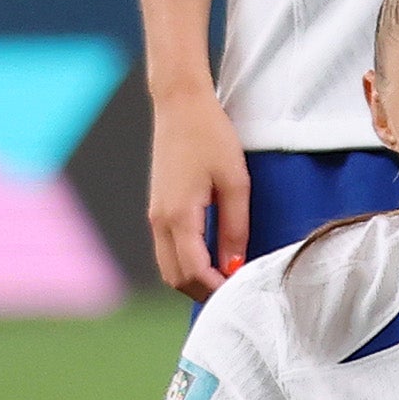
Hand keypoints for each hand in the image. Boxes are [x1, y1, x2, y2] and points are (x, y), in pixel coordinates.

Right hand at [145, 83, 248, 296]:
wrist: (181, 106)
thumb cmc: (211, 138)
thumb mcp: (236, 182)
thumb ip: (235, 227)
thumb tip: (235, 265)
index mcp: (178, 216)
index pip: (193, 272)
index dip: (217, 289)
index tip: (244, 292)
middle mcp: (159, 220)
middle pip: (175, 277)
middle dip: (204, 291)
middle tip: (238, 292)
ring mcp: (154, 215)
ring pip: (168, 266)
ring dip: (194, 279)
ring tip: (230, 279)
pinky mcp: (157, 208)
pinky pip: (167, 249)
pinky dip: (187, 263)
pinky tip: (214, 260)